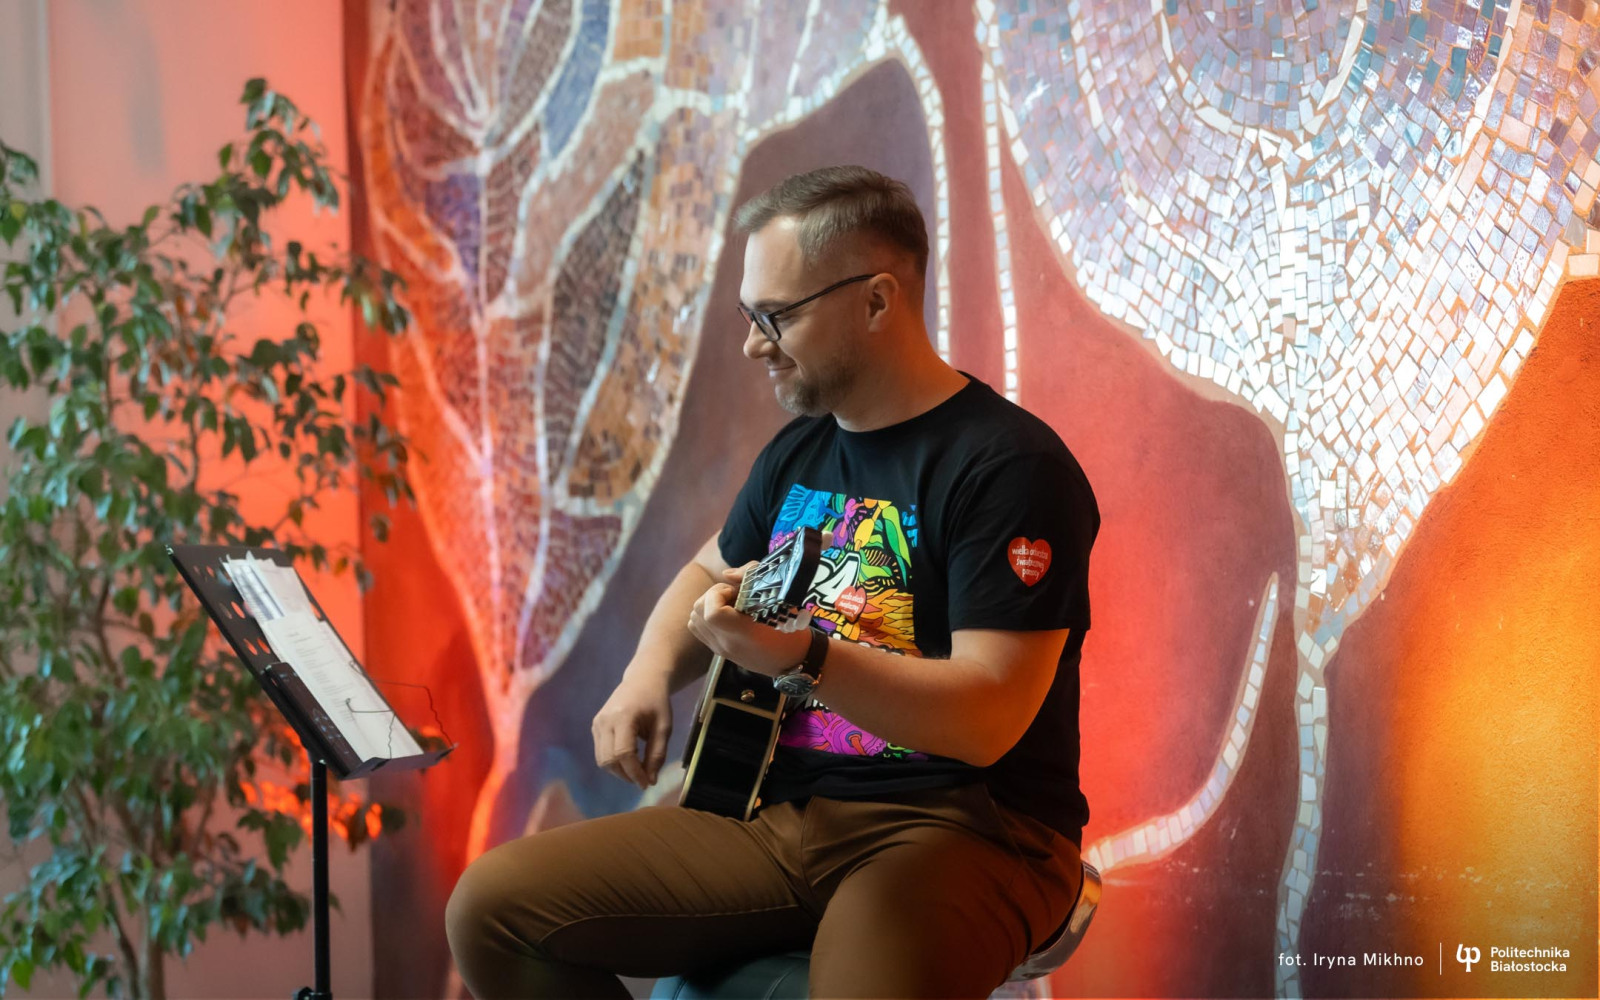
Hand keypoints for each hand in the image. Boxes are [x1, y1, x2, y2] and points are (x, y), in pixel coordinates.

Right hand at [591, 673, 672, 789]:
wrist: (642, 680)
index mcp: (623, 716)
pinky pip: (601, 752)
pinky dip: (613, 762)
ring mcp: (597, 723)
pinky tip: (628, 760)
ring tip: (637, 771)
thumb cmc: (657, 702)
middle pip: (609, 759)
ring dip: (618, 771)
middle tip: (643, 779)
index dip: (634, 772)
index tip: (646, 784)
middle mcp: (605, 720)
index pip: (624, 753)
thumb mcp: (664, 727)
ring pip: (602, 759)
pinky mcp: (595, 726)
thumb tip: (650, 780)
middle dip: (626, 775)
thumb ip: (657, 753)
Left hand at [685, 565, 809, 677]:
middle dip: (714, 596)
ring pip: (694, 618)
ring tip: (730, 606)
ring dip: (708, 605)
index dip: (718, 594)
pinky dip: (705, 617)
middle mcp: (726, 643)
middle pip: (698, 610)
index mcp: (743, 633)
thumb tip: (726, 574)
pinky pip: (698, 628)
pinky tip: (726, 615)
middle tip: (735, 596)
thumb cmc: (790, 629)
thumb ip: (752, 577)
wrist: (792, 660)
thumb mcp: (781, 599)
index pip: (711, 612)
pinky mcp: (718, 650)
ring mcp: (719, 649)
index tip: (736, 592)